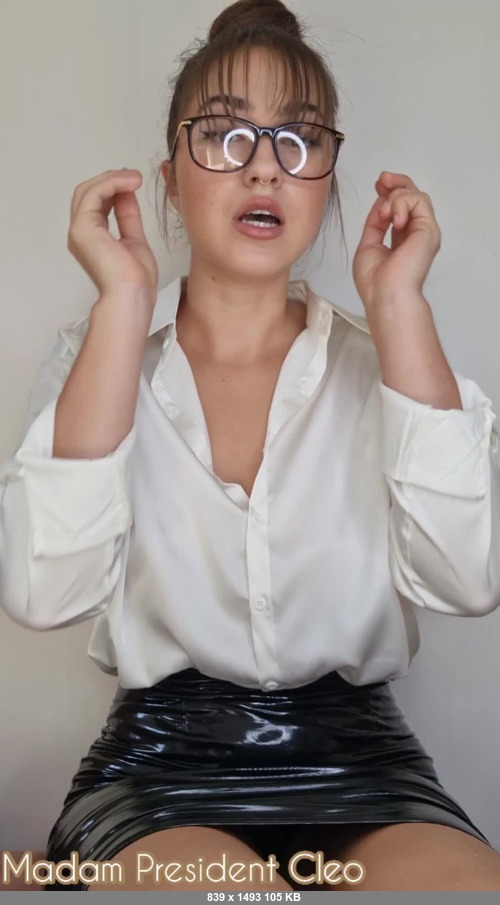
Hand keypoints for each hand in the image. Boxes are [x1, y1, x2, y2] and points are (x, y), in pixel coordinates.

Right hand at [67, 169, 158, 301]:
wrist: (132, 295)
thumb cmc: (136, 279)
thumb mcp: (134, 240)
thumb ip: (128, 217)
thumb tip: (127, 193)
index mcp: (91, 238)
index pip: (96, 203)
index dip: (113, 189)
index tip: (133, 182)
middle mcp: (80, 232)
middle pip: (88, 193)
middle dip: (111, 180)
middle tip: (134, 176)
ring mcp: (79, 230)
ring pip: (88, 190)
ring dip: (113, 178)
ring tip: (135, 177)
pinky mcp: (83, 227)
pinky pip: (94, 194)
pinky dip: (112, 183)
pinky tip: (130, 182)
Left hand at [352, 172, 441, 307]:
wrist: (385, 295)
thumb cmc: (375, 283)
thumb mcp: (369, 245)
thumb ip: (376, 223)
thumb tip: (380, 202)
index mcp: (402, 240)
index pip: (401, 208)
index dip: (390, 192)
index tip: (378, 184)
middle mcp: (416, 235)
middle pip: (413, 197)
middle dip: (396, 183)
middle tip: (382, 180)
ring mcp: (424, 232)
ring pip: (415, 195)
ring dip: (395, 197)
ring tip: (384, 215)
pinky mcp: (429, 229)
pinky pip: (418, 200)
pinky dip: (401, 203)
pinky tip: (393, 218)